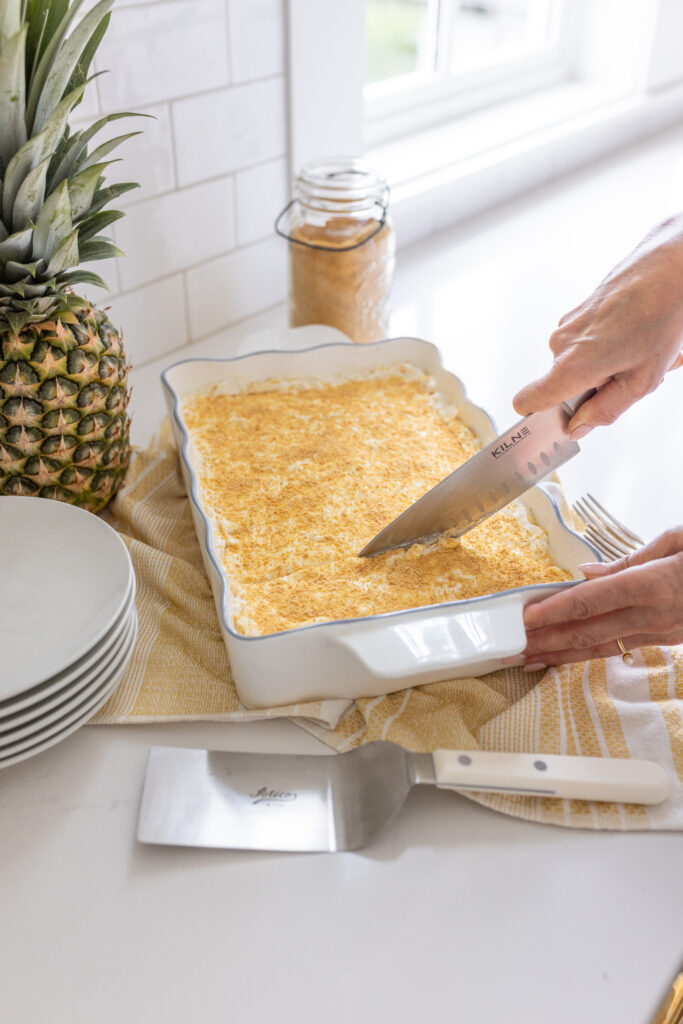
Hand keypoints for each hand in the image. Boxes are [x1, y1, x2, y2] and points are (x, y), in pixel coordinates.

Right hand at [513, 216, 682, 438]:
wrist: (669, 267)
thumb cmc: (660, 316)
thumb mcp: (641, 381)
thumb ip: (604, 411)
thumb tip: (579, 426)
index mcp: (570, 367)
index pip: (527, 401)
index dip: (541, 415)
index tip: (562, 420)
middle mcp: (560, 345)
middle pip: (561, 385)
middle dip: (591, 387)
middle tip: (627, 374)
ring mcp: (567, 325)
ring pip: (576, 362)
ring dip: (602, 365)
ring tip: (636, 349)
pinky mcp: (578, 311)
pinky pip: (584, 342)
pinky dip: (606, 345)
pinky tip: (633, 332)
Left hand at [520, 528, 682, 668]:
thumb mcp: (678, 540)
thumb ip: (630, 559)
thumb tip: (586, 572)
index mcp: (651, 584)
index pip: (591, 601)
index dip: (555, 611)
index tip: (526, 618)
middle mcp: (652, 615)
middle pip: (588, 632)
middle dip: (547, 641)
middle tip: (513, 648)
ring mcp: (660, 632)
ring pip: (601, 647)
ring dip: (561, 655)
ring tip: (529, 659)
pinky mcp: (667, 640)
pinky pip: (619, 648)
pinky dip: (589, 653)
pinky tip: (568, 656)